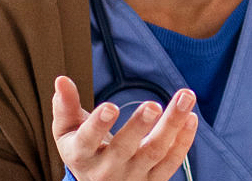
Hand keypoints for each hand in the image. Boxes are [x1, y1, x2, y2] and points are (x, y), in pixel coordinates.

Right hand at [50, 76, 197, 180]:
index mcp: (82, 155)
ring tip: (185, 97)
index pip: (87, 141)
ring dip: (172, 124)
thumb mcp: (68, 132)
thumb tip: (61, 80)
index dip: (98, 125)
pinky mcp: (154, 180)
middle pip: (125, 148)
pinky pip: (172, 161)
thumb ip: (65, 107)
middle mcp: (107, 170)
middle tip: (153, 105)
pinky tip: (190, 116)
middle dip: (139, 125)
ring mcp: (133, 177)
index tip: (110, 106)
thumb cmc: (84, 151)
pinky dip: (184, 139)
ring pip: (155, 152)